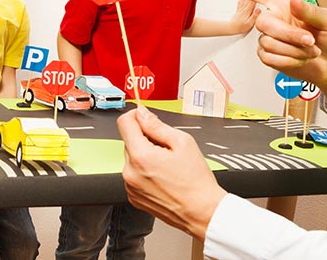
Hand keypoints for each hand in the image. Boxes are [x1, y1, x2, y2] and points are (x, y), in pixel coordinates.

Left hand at [118, 106, 226, 242]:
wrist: (202, 212)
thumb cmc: (196, 182)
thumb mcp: (182, 142)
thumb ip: (157, 125)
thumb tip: (142, 114)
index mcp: (141, 156)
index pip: (124, 123)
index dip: (136, 115)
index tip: (145, 117)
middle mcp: (130, 172)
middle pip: (129, 141)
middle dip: (145, 138)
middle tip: (167, 148)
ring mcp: (130, 186)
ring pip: (131, 158)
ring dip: (144, 155)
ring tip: (166, 165)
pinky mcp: (133, 197)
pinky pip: (134, 174)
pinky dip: (144, 171)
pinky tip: (162, 177)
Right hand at [204, 0, 326, 107]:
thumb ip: (310, 10)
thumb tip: (294, 0)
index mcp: (282, 3)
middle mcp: (272, 18)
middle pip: (264, 24)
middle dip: (288, 35)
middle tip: (310, 40)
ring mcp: (268, 38)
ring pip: (267, 43)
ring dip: (293, 50)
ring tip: (309, 50)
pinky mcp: (268, 55)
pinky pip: (268, 58)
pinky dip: (288, 60)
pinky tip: (300, 59)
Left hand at [231, 0, 260, 33]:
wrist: (231, 28)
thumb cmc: (241, 27)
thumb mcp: (250, 24)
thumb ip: (255, 16)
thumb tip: (259, 9)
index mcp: (248, 11)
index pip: (253, 1)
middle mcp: (244, 8)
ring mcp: (241, 8)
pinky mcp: (239, 9)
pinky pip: (241, 0)